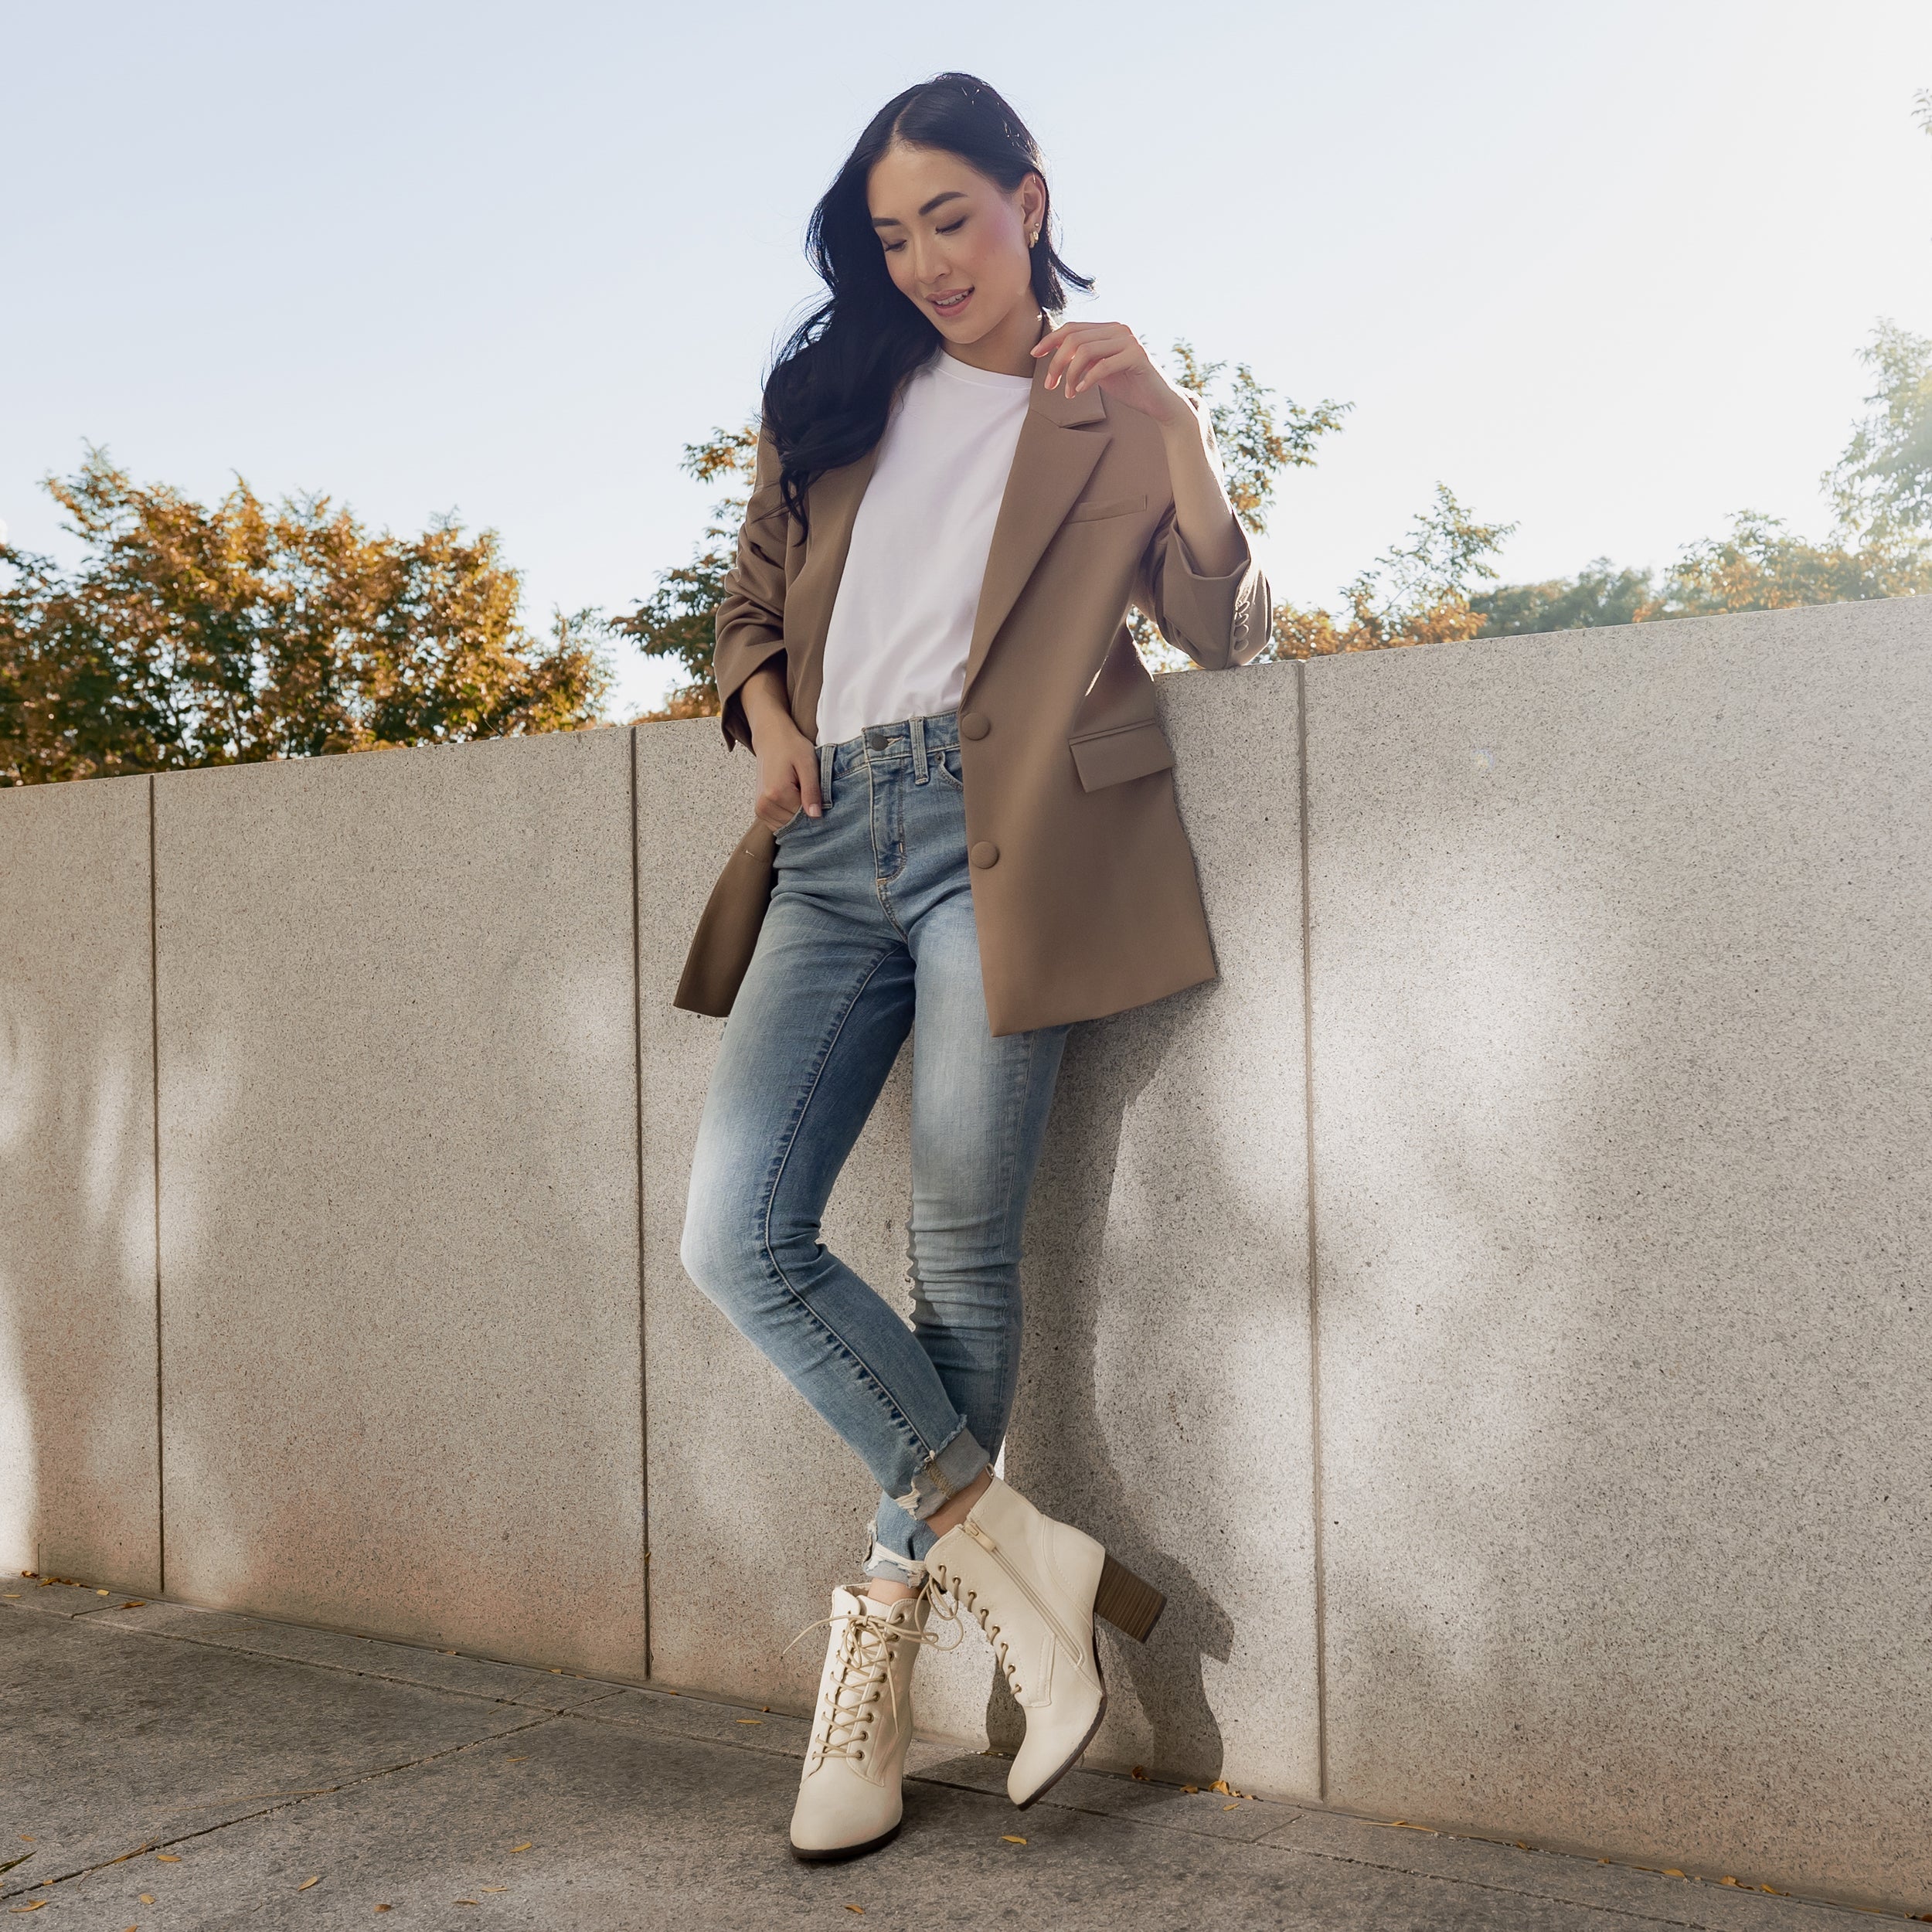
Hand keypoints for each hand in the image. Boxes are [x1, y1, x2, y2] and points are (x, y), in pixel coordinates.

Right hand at [742, 662, 821, 830]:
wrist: (771, 738)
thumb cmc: (791, 746)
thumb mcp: (808, 764)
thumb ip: (812, 791)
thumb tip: (816, 816)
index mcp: (777, 793)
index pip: (805, 817)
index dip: (817, 810)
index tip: (822, 799)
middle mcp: (765, 804)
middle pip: (795, 824)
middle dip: (807, 814)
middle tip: (812, 794)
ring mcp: (760, 809)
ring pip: (787, 826)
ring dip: (797, 816)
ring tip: (801, 794)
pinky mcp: (760, 810)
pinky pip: (778, 824)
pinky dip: (789, 817)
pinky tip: (794, 801)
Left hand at [1031, 320, 1190, 428]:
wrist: (1159, 402)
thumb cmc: (1130, 386)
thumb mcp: (1100, 369)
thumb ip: (1084, 359)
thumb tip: (1057, 356)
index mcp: (1109, 329)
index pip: (1073, 327)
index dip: (1051, 340)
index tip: (1034, 355)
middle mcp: (1119, 329)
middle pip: (1075, 338)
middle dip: (1056, 362)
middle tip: (1049, 386)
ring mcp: (1129, 341)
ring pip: (1085, 351)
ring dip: (1070, 375)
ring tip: (1067, 394)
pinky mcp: (1137, 357)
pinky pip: (1102, 366)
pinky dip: (1087, 380)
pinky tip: (1080, 391)